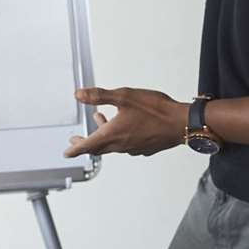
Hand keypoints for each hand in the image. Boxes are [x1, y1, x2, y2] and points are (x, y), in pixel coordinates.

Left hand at [66, 87, 187, 157]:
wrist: (182, 123)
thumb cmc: (155, 110)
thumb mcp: (124, 96)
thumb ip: (99, 96)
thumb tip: (78, 95)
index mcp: (112, 134)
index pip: (87, 146)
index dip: (74, 149)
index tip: (67, 152)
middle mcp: (121, 145)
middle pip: (98, 148)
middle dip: (85, 144)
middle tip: (76, 141)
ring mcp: (133, 148)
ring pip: (112, 145)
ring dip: (103, 136)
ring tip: (100, 120)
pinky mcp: (145, 148)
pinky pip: (125, 145)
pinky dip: (117, 136)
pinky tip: (123, 126)